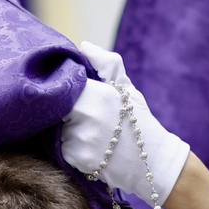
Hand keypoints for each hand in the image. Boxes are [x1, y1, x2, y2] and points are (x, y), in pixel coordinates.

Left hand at [60, 42, 190, 203]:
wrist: (153, 162)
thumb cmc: (138, 121)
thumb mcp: (126, 88)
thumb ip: (106, 63)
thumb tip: (83, 46)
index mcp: (100, 93)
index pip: (63, 85)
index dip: (63, 89)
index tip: (71, 93)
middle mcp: (89, 116)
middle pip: (55, 108)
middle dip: (63, 111)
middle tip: (80, 116)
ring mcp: (83, 140)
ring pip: (57, 129)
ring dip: (66, 131)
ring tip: (88, 133)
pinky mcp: (80, 161)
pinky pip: (63, 149)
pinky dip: (71, 149)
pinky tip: (89, 149)